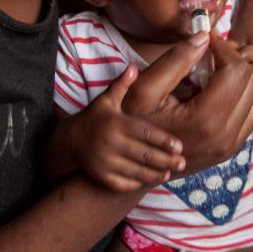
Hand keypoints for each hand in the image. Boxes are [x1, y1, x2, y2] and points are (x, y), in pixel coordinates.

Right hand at [50, 65, 185, 191]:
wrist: (70, 140)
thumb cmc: (94, 118)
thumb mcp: (106, 99)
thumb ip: (122, 85)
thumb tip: (134, 67)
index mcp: (116, 124)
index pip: (144, 133)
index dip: (163, 140)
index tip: (179, 146)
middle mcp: (111, 143)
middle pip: (143, 154)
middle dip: (165, 160)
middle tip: (183, 162)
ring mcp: (105, 162)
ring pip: (135, 171)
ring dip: (154, 173)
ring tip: (169, 172)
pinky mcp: (100, 176)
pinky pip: (121, 184)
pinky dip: (136, 184)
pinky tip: (149, 180)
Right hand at [122, 33, 252, 174]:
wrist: (137, 166)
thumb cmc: (135, 126)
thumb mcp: (144, 91)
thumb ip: (174, 62)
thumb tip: (204, 37)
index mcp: (205, 120)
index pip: (236, 70)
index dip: (224, 47)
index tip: (208, 38)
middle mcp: (225, 136)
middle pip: (251, 80)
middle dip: (237, 58)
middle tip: (214, 49)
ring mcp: (231, 145)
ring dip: (244, 75)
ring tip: (219, 65)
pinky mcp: (232, 148)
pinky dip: (246, 93)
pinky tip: (223, 85)